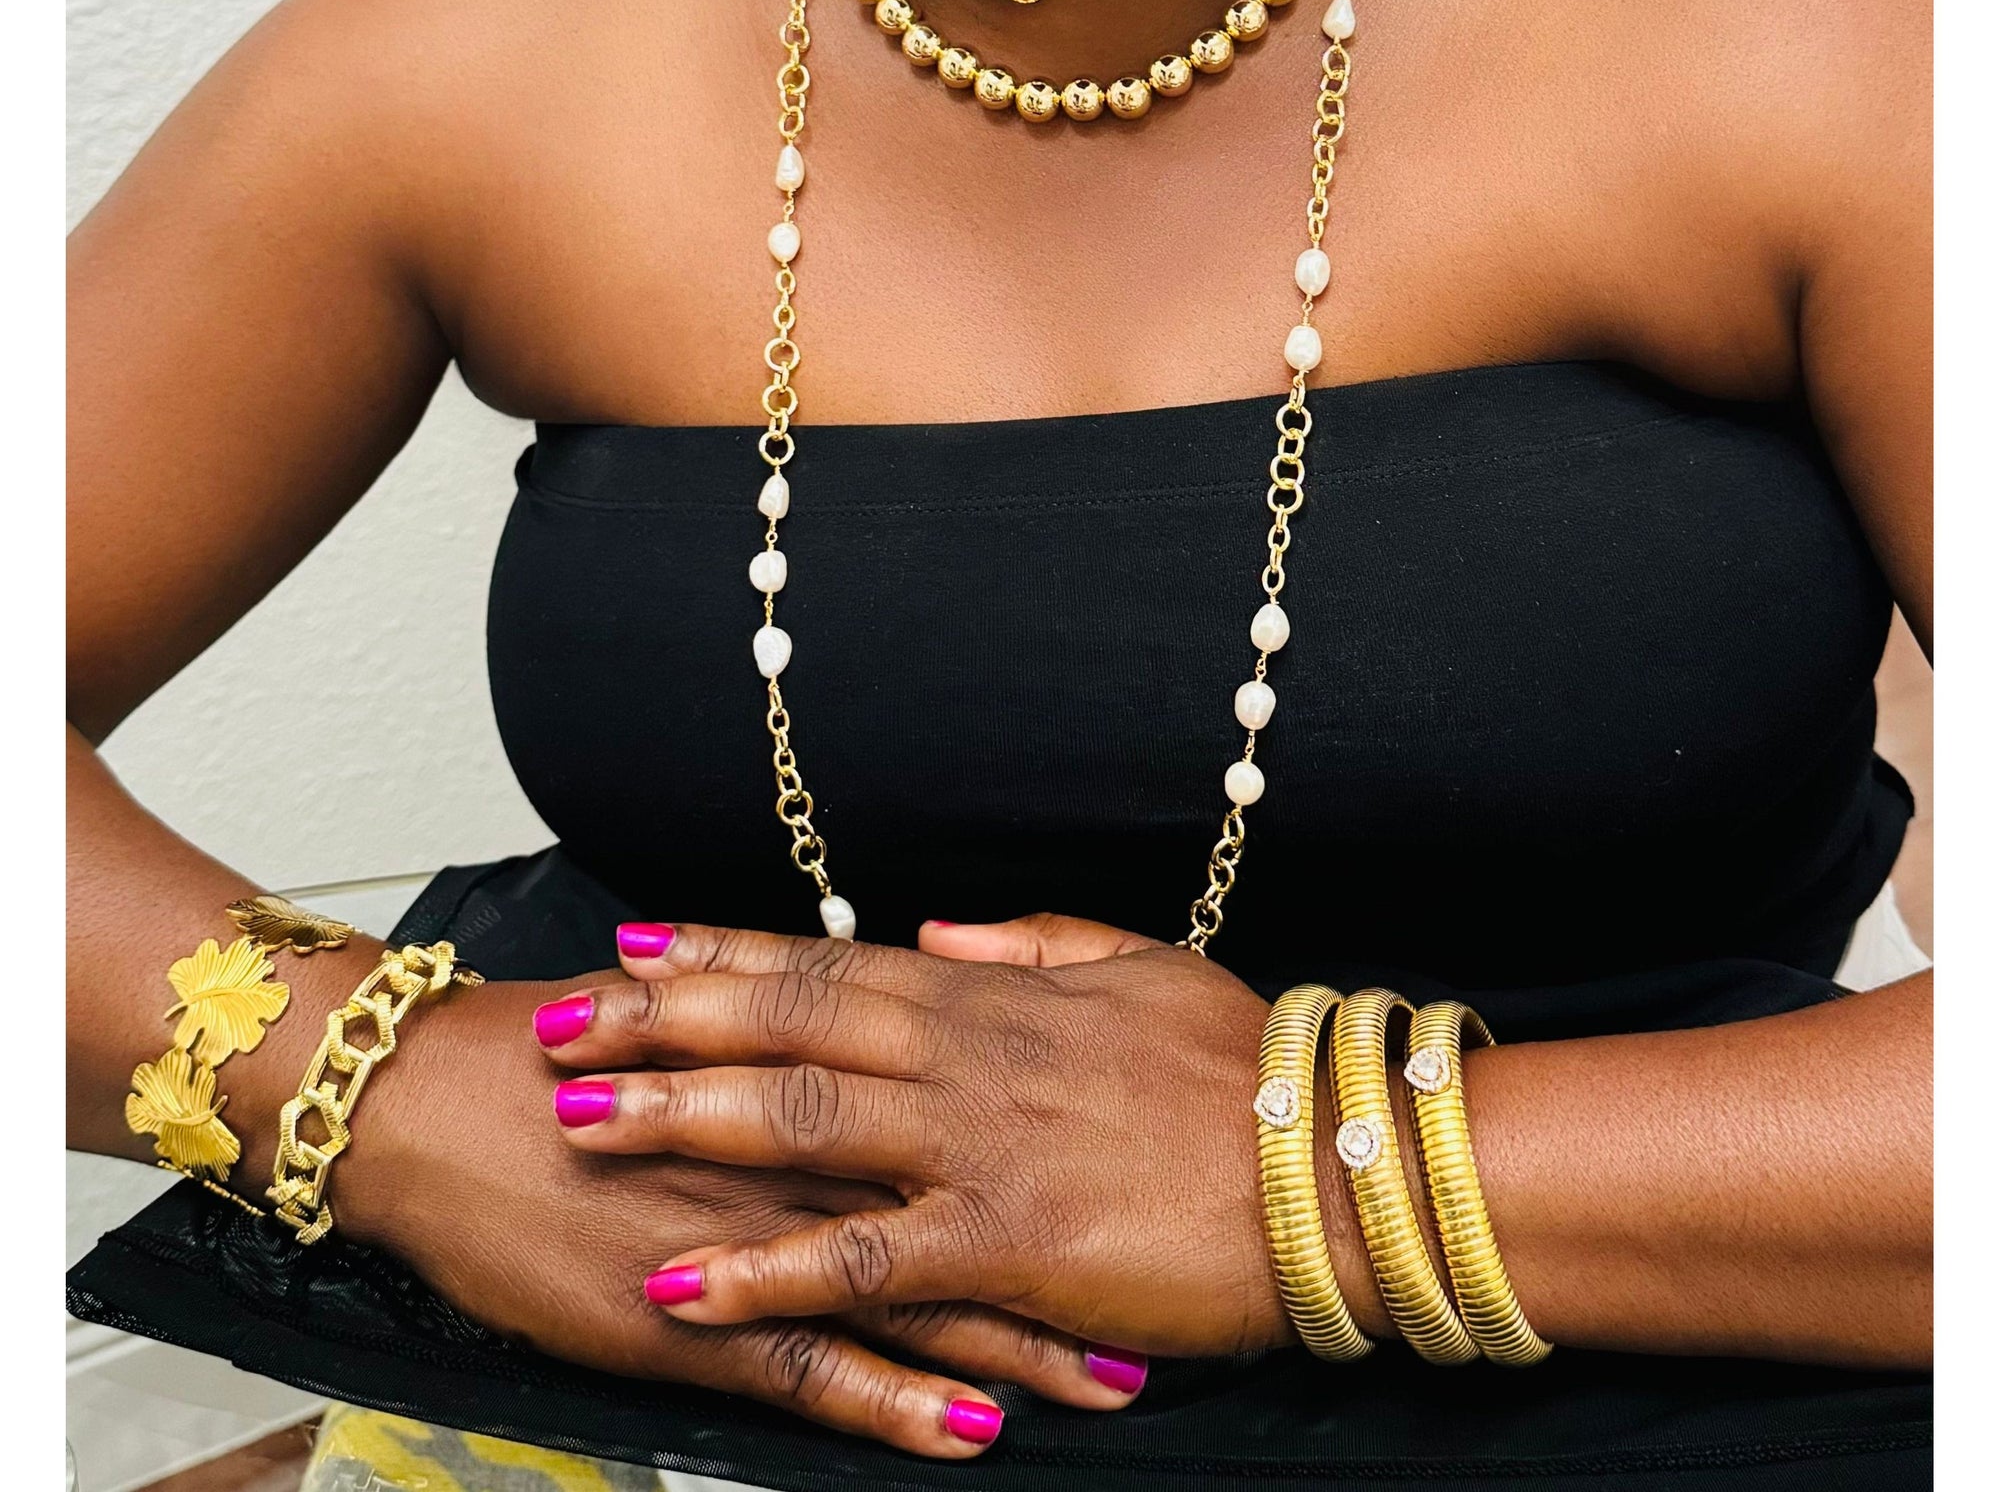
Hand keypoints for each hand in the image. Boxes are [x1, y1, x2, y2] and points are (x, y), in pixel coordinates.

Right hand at [338, 967, 1126, 1459]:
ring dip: (1015, 1343)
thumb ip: (772, 1020)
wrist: (426, 1105)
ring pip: (912, 1294)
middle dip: (1070, 1244)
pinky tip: (964, 1432)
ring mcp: (751, 1236)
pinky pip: (815, 1372)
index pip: (952, 1097)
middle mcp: (795, 1144)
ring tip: (1110, 1378)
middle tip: (1169, 1280)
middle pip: (962, 1197)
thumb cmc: (544, 1059)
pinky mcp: (692, 1317)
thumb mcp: (674, 1018)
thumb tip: (844, 1005)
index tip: (1137, 1154)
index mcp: (798, 1064)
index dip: (1053, 1127)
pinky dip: (895, 1404)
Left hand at [535, 916, 1287, 1358]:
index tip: (638, 944)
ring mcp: (977, 1146)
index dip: (725, 954)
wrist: (1338, 1168)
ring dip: (681, 1118)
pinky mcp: (1001, 1244)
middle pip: (786, 1022)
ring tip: (582, 1121)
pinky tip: (682, 1284)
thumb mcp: (1141, 970)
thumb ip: (1031, 945)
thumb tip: (936, 929)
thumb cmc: (1250, 1073)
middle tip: (562, 1022)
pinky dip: (761, 1271)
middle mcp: (967, 1055)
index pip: (830, 961)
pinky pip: (856, 1259)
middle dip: (664, 1022)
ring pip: (799, 1119)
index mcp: (996, 995)